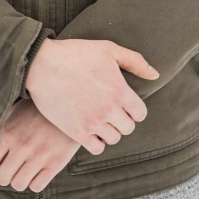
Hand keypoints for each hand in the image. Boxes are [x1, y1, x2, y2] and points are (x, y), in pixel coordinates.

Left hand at [0, 98, 81, 192]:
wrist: (69, 105)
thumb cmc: (38, 108)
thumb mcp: (14, 113)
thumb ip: (0, 133)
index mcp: (8, 133)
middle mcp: (22, 147)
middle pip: (2, 179)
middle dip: (4, 174)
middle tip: (10, 167)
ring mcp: (39, 157)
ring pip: (18, 185)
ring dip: (19, 179)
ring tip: (24, 168)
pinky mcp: (55, 164)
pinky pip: (36, 187)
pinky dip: (35, 182)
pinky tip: (37, 170)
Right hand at [25, 38, 156, 154]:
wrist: (42, 65)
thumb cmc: (75, 54)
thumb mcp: (108, 49)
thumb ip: (135, 61)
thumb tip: (155, 74)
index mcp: (119, 90)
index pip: (140, 113)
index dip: (134, 108)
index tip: (124, 103)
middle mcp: (109, 109)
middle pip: (128, 128)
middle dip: (123, 119)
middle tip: (111, 109)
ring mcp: (93, 123)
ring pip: (114, 139)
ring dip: (110, 130)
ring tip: (100, 118)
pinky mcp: (76, 132)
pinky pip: (97, 148)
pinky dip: (97, 142)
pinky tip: (90, 129)